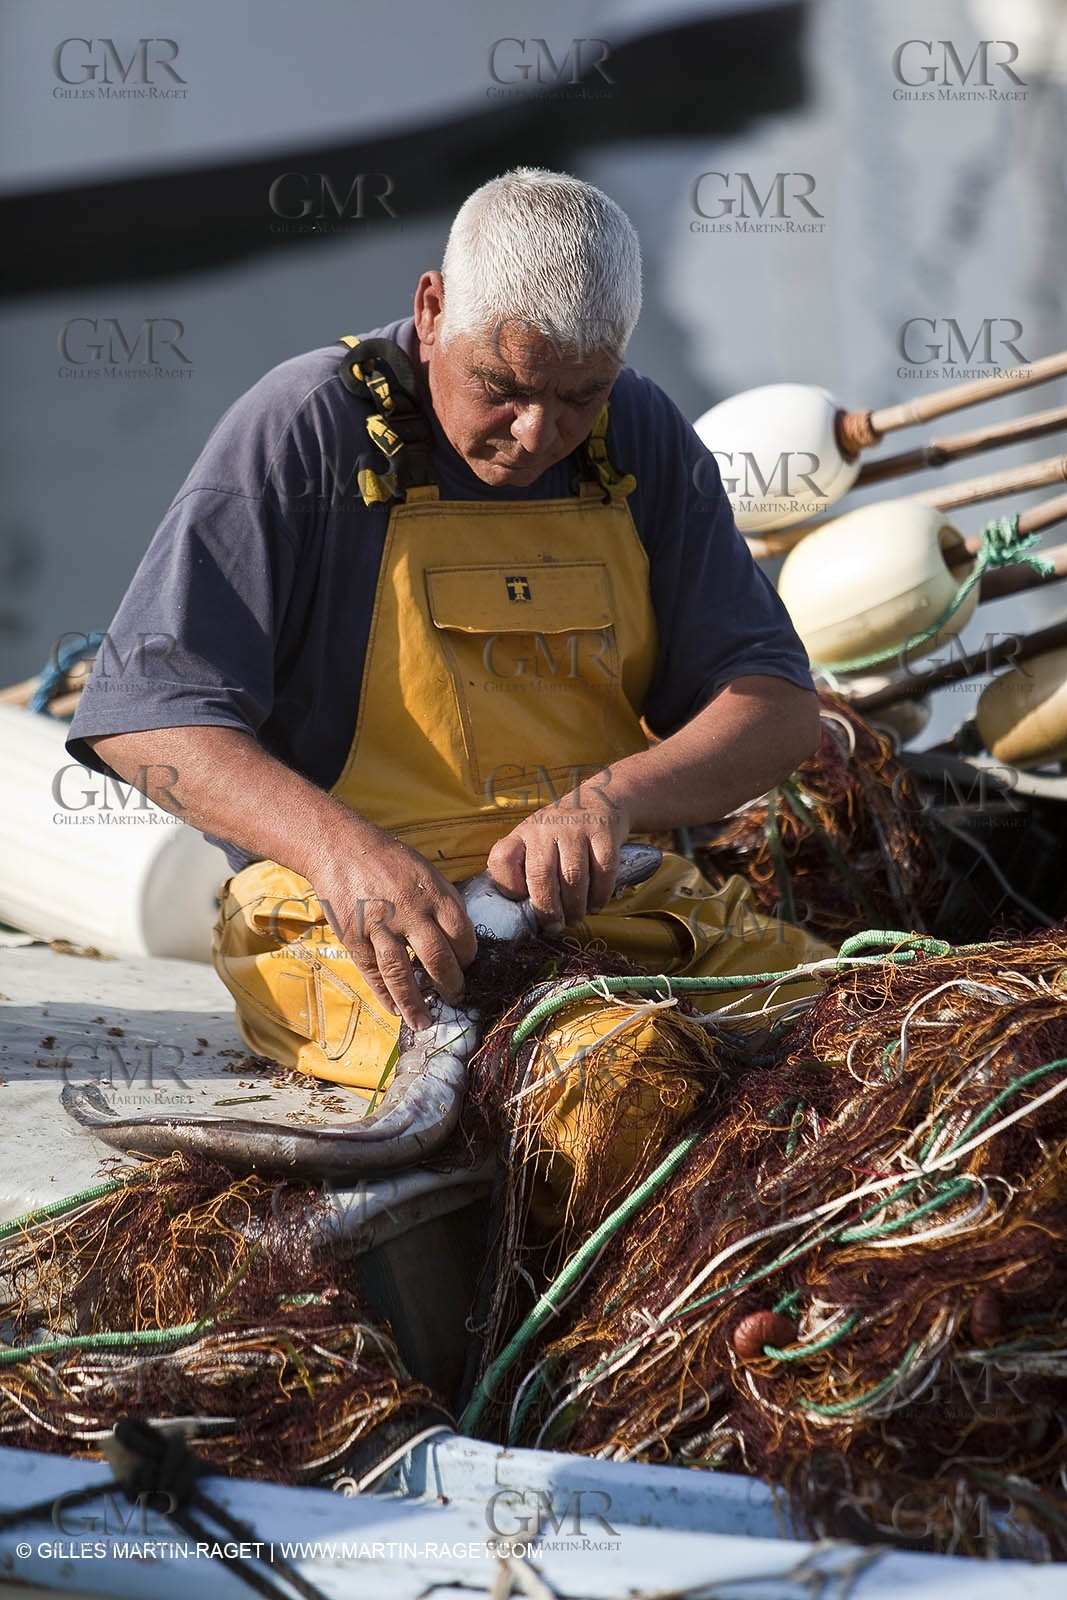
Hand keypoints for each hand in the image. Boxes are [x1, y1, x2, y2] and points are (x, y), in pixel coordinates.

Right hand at [313, 821, 476, 1031]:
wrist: (341, 848)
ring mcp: (380, 927)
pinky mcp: (355, 937)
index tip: (466, 965)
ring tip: (425, 1022)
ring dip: (416, 1003)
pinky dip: (384, 994)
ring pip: (402, 974)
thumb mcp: (427, 872)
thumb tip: (460, 940)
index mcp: (434, 894)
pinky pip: (372, 973)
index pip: (462, 935)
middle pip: (438, 959)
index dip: (468, 956)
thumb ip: (444, 903)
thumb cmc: (390, 861)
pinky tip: (395, 1009)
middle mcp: (410, 913)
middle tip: (455, 998)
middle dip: (450, 984)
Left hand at [486, 781, 630, 932]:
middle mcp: (546, 828)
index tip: (521, 902)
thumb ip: (523, 867)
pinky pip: (602, 871)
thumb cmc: (561, 833)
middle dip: (548, 909)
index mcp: (523, 833)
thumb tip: (521, 910)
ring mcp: (576, 828)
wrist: (599, 800)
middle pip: (540, 874)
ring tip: (575, 918)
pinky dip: (599, 895)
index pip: (503, 857)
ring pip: (573, 876)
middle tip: (554, 927)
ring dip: (574, 906)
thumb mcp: (534, 840)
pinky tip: (595, 905)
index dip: (508, 885)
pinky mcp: (603, 832)